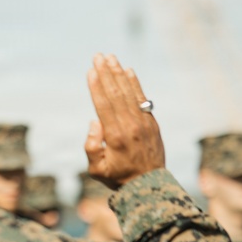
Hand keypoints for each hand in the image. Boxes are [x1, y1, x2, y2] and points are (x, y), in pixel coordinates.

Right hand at [84, 54, 165, 187]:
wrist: (149, 185)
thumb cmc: (117, 177)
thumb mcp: (96, 170)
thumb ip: (90, 147)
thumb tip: (94, 122)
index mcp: (114, 136)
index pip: (103, 105)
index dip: (96, 86)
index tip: (90, 71)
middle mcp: (130, 126)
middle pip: (116, 93)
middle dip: (106, 73)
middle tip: (98, 56)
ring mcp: (143, 123)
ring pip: (129, 92)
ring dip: (119, 73)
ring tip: (111, 58)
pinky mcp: (151, 123)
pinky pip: (142, 98)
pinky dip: (135, 84)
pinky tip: (129, 71)